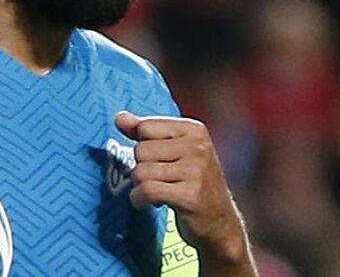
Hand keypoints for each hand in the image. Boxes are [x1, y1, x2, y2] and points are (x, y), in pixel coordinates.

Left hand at [115, 111, 255, 275]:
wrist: (220, 223)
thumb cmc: (193, 184)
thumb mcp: (174, 151)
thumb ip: (145, 132)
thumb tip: (120, 117)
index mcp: (194, 130)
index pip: (146, 127)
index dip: (144, 147)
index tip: (159, 161)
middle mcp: (198, 146)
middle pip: (140, 150)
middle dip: (142, 169)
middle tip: (160, 180)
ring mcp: (195, 171)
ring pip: (140, 172)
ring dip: (140, 187)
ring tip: (159, 192)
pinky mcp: (189, 195)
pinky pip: (146, 191)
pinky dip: (140, 200)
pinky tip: (152, 203)